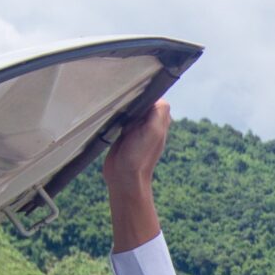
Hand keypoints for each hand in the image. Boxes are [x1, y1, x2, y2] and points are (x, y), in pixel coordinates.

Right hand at [102, 100, 170, 252]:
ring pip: (128, 108)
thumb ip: (159, 112)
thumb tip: (157, 98)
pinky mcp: (122, 132)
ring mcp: (135, 127)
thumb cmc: (139, 156)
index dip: (142, 98)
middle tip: (128, 121)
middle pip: (138, 100)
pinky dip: (114, 119)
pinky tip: (114, 128)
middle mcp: (149, 122)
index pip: (153, 96)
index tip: (135, 109)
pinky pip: (118, 118)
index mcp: (160, 120)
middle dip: (130, 105)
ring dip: (121, 113)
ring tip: (122, 128)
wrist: (123, 178)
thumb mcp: (154, 131)